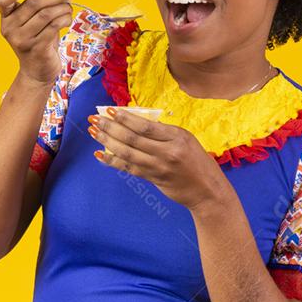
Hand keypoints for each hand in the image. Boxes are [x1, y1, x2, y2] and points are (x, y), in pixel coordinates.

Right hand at [0, 0, 72, 85]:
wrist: (37, 71)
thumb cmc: (37, 40)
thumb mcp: (34, 19)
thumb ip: (35, 0)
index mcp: (6, 18)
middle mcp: (10, 29)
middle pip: (33, 2)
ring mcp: (22, 40)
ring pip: (47, 14)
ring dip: (63, 8)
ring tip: (68, 9)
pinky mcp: (37, 49)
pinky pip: (54, 26)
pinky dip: (65, 18)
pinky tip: (68, 19)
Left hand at [87, 108, 231, 211]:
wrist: (208, 190)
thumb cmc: (196, 161)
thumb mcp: (184, 140)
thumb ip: (161, 132)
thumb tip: (131, 121)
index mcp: (177, 136)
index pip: (145, 125)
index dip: (125, 118)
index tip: (109, 111)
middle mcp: (168, 151)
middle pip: (133, 138)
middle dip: (110, 127)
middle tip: (94, 119)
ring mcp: (160, 167)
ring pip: (127, 153)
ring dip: (107, 142)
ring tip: (94, 132)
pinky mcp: (154, 179)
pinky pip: (129, 168)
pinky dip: (113, 161)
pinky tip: (101, 154)